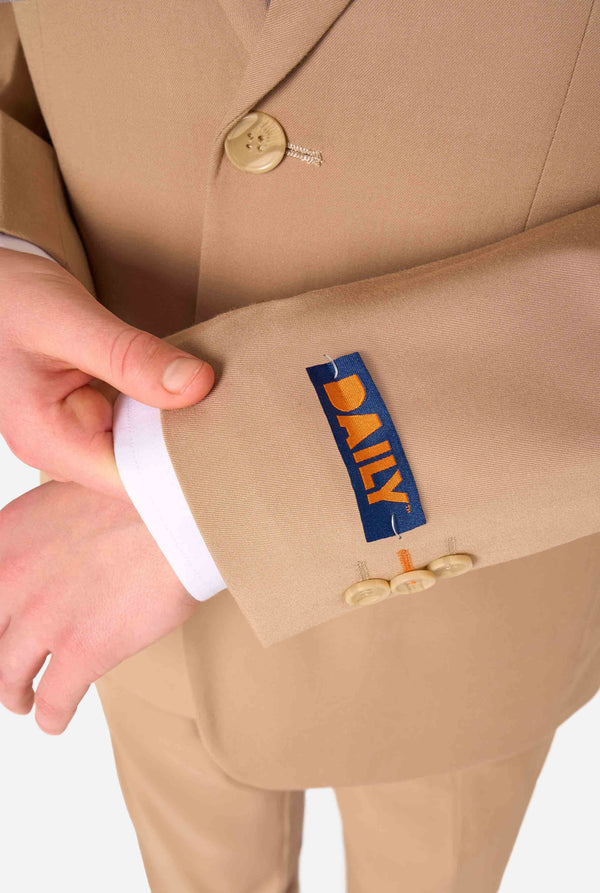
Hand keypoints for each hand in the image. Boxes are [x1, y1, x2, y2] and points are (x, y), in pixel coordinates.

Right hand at [0, 248, 213, 497]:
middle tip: (237, 414)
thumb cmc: (8, 298)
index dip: (182, 467)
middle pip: (143, 469)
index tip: (229, 438)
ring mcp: (75, 435)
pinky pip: (136, 426)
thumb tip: (196, 385)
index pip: (134, 481)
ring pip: (143, 448)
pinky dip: (163, 409)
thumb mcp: (68, 320)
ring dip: (178, 425)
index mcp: (51, 441)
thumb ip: (130, 356)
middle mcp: (63, 450)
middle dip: (187, 445)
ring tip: (222, 402)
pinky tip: (190, 392)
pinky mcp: (88, 417)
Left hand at [0, 480, 198, 733]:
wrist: (176, 504)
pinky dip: (51, 717)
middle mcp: (12, 578)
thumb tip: (49, 544)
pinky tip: (54, 719)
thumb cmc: (137, 490)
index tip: (3, 624)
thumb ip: (41, 526)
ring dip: (13, 693)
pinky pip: (53, 701)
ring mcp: (44, 618)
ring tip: (22, 699)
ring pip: (7, 675)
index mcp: (6, 535)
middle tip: (7, 667)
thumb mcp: (66, 487)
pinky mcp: (82, 651)